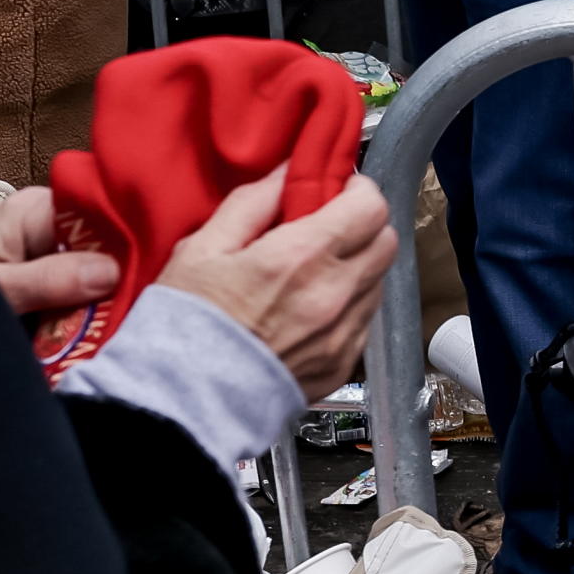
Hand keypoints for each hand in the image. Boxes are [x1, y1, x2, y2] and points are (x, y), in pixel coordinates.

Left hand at [0, 185, 121, 329]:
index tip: (146, 280)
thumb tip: (110, 271)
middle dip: (119, 282)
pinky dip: (90, 318)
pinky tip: (101, 336)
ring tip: (122, 332)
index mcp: (35, 211)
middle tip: (135, 318)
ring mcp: (52, 257)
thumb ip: (48, 280)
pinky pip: (85, 298)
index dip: (126, 246)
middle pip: (106, 248)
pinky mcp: (51, 288)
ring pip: (100, 277)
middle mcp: (50, 228)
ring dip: (106, 306)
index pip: (100, 215)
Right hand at [157, 167, 394, 394]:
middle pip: (387, 241)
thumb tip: (288, 172)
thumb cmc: (187, 323)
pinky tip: (310, 309)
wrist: (186, 401)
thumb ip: (253, 202)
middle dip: (364, 225)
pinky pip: (365, 320)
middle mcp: (334, 294)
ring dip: (358, 266)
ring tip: (314, 272)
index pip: (371, 207)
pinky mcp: (342, 365)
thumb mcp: (204, 246)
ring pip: (378, 281)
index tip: (339, 191)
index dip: (359, 191)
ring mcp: (343, 334)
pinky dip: (349, 305)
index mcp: (301, 257)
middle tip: (330, 226)